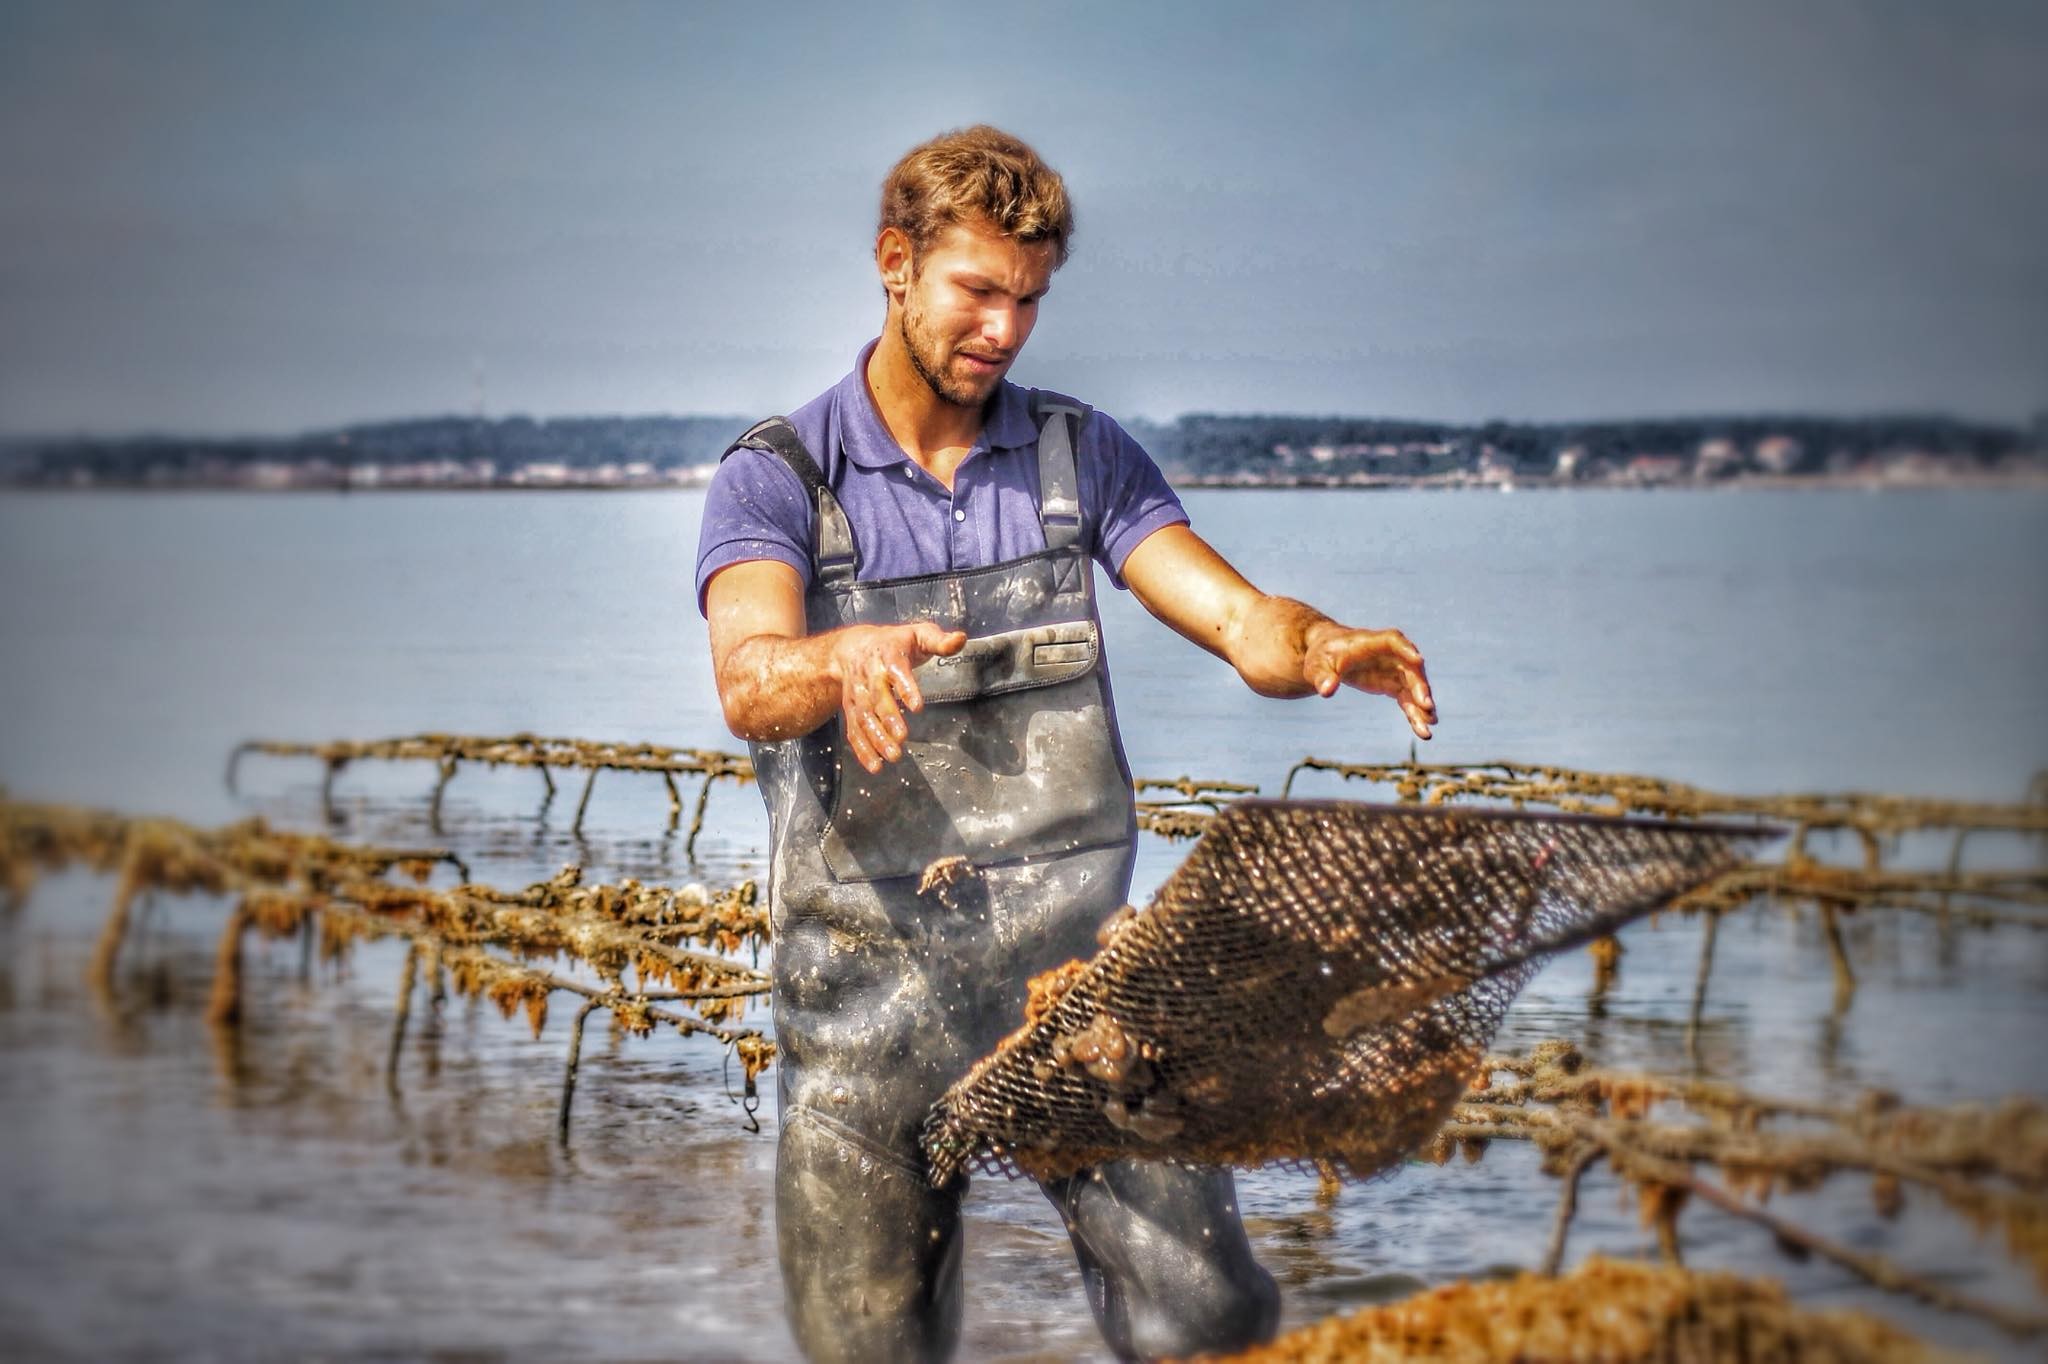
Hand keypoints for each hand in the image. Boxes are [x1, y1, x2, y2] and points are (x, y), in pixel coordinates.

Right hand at [829, 621, 968, 771]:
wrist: (852, 647)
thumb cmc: (894, 643)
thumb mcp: (918, 633)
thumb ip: (939, 640)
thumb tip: (961, 639)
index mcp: (887, 655)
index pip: (896, 671)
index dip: (905, 688)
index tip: (917, 706)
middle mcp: (869, 676)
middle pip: (876, 699)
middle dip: (889, 719)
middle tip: (902, 739)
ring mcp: (857, 695)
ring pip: (864, 718)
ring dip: (877, 739)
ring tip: (893, 756)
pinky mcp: (851, 711)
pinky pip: (854, 731)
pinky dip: (863, 750)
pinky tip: (875, 766)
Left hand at [1303, 624, 1436, 739]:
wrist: (1327, 655)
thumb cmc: (1322, 655)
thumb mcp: (1317, 665)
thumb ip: (1323, 676)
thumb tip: (1327, 691)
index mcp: (1370, 642)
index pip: (1393, 641)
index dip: (1406, 649)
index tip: (1419, 660)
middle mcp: (1389, 655)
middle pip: (1410, 668)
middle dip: (1420, 686)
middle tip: (1427, 706)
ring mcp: (1394, 670)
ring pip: (1413, 687)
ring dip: (1422, 705)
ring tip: (1430, 725)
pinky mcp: (1393, 685)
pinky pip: (1408, 700)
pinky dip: (1414, 714)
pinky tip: (1423, 731)